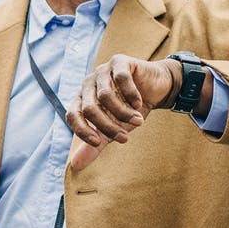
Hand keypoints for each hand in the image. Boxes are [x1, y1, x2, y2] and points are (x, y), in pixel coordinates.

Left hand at [66, 55, 178, 169]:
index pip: (72, 114)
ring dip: (123, 113)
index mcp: (82, 99)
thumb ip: (96, 145)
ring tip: (138, 122)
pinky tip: (139, 103)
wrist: (156, 89)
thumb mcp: (113, 129)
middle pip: (90, 108)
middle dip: (108, 126)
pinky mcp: (119, 61)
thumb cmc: (131, 110)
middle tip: (125, 138)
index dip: (82, 130)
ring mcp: (103, 70)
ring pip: (106, 96)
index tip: (99, 143)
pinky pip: (121, 79)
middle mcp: (89, 83)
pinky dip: (131, 95)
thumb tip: (75, 166)